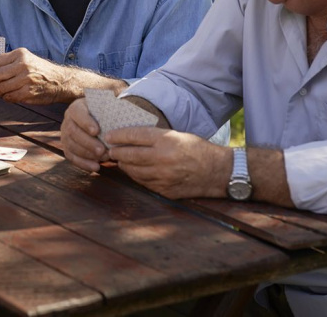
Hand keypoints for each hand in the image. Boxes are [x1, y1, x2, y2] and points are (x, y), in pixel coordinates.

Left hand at [0, 48, 67, 103]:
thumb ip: (8, 62)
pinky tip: (10, 96)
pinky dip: (6, 98)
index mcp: (20, 54)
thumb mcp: (26, 59)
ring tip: (2, 92)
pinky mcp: (28, 92)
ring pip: (1, 88)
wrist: (60, 81)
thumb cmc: (39, 70)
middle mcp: (23, 65)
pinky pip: (9, 97)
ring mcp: (26, 79)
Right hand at [61, 98, 108, 171]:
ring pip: (71, 145)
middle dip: (88, 142)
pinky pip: (71, 157)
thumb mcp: (105, 107)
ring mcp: (65, 135)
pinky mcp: (67, 147)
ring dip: (87, 154)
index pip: (77, 113)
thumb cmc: (104, 114)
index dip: (85, 122)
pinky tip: (96, 167)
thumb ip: (109, 109)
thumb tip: (118, 109)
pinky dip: (83, 164)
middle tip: (102, 150)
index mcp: (76, 108)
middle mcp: (68, 120)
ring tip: (103, 158)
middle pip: (73, 132)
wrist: (98, 122)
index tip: (96, 131)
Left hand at [106, 127, 229, 198]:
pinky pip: (142, 182)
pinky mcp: (164, 190)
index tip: (109, 135)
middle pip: (129, 155)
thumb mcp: (177, 135)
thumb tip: (130, 136)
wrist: (217, 172)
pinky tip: (133, 171)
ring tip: (119, 160)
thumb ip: (155, 137)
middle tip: (110, 149)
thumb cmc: (197, 149)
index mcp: (167, 141)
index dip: (118, 135)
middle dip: (116, 152)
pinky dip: (135, 176)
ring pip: (133, 171)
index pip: (135, 135)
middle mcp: (163, 159)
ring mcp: (163, 177)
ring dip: (124, 165)